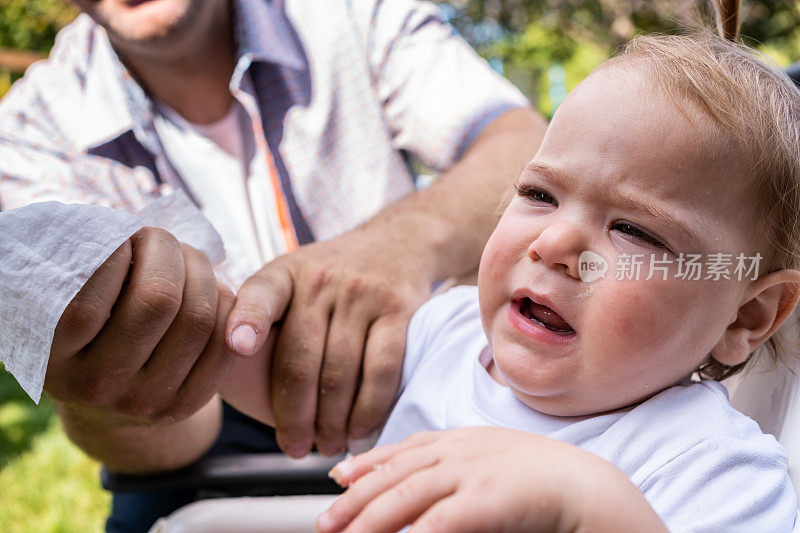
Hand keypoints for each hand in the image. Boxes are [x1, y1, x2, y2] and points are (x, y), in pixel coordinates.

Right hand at [46, 227, 235, 425]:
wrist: (108, 401)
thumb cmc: (88, 328)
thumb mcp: (68, 304)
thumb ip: (86, 271)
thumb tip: (122, 228)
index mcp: (55, 356)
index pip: (90, 298)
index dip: (117, 251)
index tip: (123, 237)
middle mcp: (99, 384)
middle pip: (159, 298)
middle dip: (167, 251)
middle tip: (160, 239)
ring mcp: (145, 401)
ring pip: (198, 316)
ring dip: (200, 271)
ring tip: (186, 257)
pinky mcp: (185, 405)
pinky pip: (223, 340)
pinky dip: (223, 302)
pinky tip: (207, 290)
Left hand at [225, 226, 433, 456]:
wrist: (396, 243)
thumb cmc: (331, 277)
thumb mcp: (291, 279)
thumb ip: (261, 317)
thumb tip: (224, 379)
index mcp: (284, 274)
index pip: (260, 295)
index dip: (247, 320)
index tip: (237, 347)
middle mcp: (321, 280)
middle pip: (300, 360)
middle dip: (293, 416)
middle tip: (293, 447)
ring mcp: (361, 294)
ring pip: (340, 374)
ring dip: (331, 422)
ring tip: (326, 445)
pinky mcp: (397, 309)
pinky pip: (381, 371)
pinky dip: (368, 409)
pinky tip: (358, 429)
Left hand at [315, 427, 666, 532]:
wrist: (587, 485)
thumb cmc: (542, 478)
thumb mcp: (491, 461)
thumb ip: (455, 466)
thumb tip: (422, 493)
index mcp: (461, 440)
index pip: (403, 449)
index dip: (367, 463)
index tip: (337, 477)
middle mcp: (460, 450)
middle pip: (396, 473)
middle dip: (356, 497)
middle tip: (327, 522)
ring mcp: (473, 471)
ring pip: (408, 493)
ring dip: (371, 518)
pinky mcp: (488, 498)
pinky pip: (441, 518)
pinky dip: (415, 531)